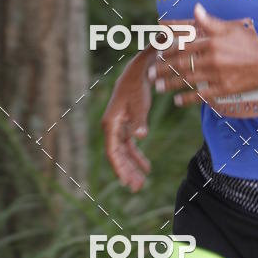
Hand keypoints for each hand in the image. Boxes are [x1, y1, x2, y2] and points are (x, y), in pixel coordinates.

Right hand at [101, 50, 152, 191]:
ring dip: (132, 166)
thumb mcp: (140, 103)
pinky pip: (131, 145)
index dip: (119, 168)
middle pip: (118, 155)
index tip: (126, 182)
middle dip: (126, 172)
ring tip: (141, 182)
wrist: (139, 70)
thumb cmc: (137, 85)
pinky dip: (138, 156)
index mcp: (111, 124)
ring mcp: (119, 126)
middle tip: (137, 188)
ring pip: (124, 152)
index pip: (113, 152)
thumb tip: (141, 137)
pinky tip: (146, 167)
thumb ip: (140, 121)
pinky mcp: (127, 124)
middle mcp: (112, 127)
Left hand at [148, 3, 257, 107]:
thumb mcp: (231, 28)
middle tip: (151, 72)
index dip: (169, 49)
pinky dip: (188, 98)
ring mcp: (217, 75)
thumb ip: (210, 21)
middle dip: (164, 68)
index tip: (158, 52)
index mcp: (212, 41)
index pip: (184, 45)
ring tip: (158, 87)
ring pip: (188, 79)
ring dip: (171, 84)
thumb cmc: (250, 43)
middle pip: (182, 63)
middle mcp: (212, 58)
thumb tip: (196, 8)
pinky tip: (177, 101)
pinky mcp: (223, 88)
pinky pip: (201, 95)